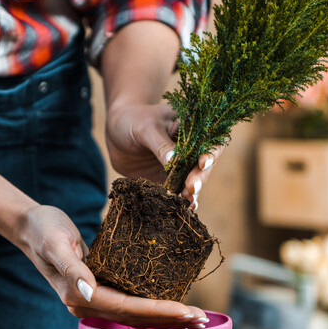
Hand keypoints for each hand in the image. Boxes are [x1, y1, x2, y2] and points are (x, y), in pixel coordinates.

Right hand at [18, 205, 208, 327]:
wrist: (31, 226)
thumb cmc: (43, 230)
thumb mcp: (55, 244)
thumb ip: (72, 268)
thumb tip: (88, 292)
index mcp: (79, 296)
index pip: (127, 308)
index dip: (158, 310)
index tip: (186, 311)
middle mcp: (88, 303)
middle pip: (135, 318)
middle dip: (168, 319)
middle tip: (201, 320)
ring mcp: (93, 298)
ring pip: (135, 314)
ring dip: (163, 316)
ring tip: (193, 318)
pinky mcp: (99, 288)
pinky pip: (130, 302)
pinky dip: (152, 305)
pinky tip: (170, 304)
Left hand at [105, 102, 222, 210]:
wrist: (115, 130)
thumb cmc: (133, 120)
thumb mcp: (146, 128)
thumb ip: (160, 144)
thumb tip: (174, 161)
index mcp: (191, 130)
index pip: (210, 141)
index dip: (212, 152)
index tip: (202, 162)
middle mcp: (190, 151)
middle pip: (203, 166)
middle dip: (200, 177)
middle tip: (191, 187)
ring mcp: (179, 167)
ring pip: (192, 182)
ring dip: (192, 192)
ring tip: (188, 200)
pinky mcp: (167, 180)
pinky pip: (177, 192)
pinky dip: (181, 201)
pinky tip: (184, 208)